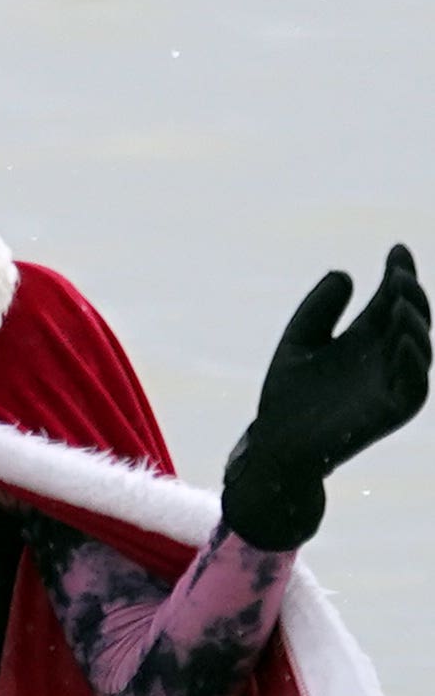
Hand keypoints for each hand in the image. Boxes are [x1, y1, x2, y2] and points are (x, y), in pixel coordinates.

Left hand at [220, 245, 427, 550]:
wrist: (276, 445)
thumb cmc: (288, 396)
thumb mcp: (298, 343)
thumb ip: (317, 310)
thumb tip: (344, 273)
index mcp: (366, 336)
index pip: (392, 298)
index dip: (399, 273)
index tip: (396, 249)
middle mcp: (386, 355)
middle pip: (410, 317)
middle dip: (409, 293)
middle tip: (398, 274)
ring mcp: (393, 382)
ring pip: (419, 347)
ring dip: (415, 322)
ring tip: (401, 302)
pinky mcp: (393, 410)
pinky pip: (415, 386)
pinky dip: (415, 362)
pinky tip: (404, 341)